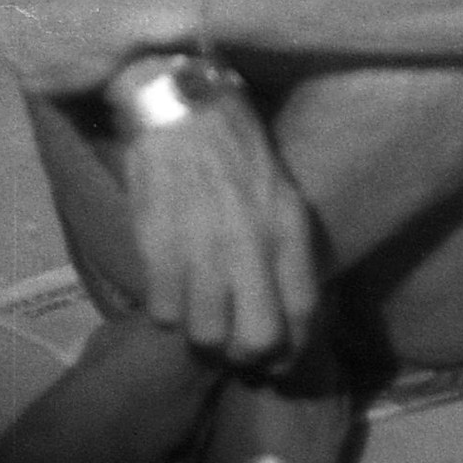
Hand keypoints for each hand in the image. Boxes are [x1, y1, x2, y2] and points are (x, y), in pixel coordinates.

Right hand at [124, 87, 317, 360]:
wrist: (178, 103)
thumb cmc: (233, 141)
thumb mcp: (279, 186)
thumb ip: (285, 242)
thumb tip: (290, 305)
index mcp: (287, 225)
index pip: (303, 311)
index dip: (294, 348)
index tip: (281, 359)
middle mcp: (251, 244)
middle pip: (258, 339)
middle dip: (248, 354)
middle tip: (236, 345)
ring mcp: (203, 249)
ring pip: (208, 335)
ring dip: (203, 334)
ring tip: (199, 316)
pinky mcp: (159, 248)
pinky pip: (164, 312)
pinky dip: (166, 312)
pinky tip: (171, 289)